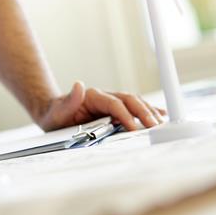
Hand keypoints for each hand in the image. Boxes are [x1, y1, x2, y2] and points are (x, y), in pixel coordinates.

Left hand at [37, 81, 164, 131]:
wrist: (53, 114)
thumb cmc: (55, 115)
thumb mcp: (56, 111)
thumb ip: (68, 101)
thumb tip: (78, 85)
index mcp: (93, 96)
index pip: (115, 104)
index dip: (125, 115)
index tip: (134, 128)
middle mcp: (105, 96)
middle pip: (129, 101)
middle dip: (143, 112)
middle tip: (155, 126)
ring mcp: (111, 102)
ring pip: (135, 103)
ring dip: (149, 112)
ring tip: (161, 123)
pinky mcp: (114, 110)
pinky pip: (134, 108)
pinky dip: (147, 111)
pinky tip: (160, 115)